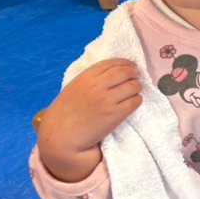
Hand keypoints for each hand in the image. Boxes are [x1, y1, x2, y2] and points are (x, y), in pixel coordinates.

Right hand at [37, 59, 142, 182]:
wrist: (62, 135)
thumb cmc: (67, 111)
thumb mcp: (75, 87)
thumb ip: (92, 78)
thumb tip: (114, 71)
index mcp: (86, 78)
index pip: (112, 63)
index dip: (125, 63)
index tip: (131, 66)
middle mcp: (97, 86)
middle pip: (125, 73)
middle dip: (134, 74)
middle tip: (136, 78)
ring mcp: (107, 100)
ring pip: (133, 86)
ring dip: (137, 87)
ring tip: (135, 90)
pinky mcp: (115, 115)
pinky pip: (135, 102)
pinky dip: (137, 100)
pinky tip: (133, 102)